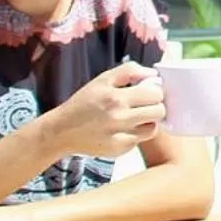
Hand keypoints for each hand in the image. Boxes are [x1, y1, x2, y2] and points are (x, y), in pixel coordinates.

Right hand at [44, 61, 165, 158]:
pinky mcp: (118, 150)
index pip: (155, 94)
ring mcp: (119, 136)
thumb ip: (129, 71)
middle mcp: (118, 118)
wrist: (61, 131)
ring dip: (148, 121)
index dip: (155, 91)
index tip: (147, 92)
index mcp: (115, 97)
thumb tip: (153, 74)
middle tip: (144, 105)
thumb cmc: (84, 102)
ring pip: (153, 128)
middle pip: (159, 112)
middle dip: (154, 106)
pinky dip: (137, 134)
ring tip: (135, 117)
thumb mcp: (103, 80)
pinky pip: (140, 140)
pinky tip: (124, 128)